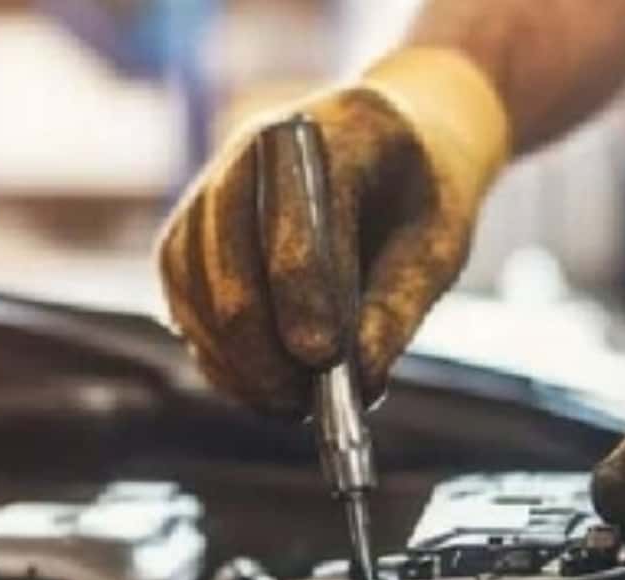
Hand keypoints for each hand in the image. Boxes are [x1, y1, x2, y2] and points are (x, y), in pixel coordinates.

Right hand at [157, 49, 508, 417]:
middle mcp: (253, 150)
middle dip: (264, 345)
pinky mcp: (188, 240)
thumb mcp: (439, 248)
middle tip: (305, 404)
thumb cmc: (420, 200)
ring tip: (290, 404)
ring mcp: (211, 194)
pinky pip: (186, 308)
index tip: (322, 357)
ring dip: (239, 362)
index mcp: (335, 129)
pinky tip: (259, 390)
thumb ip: (398, 310)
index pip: (299, 214)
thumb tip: (359, 385)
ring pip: (198, 292)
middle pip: (233, 260)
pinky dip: (220, 360)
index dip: (304, 289)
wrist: (390, 156)